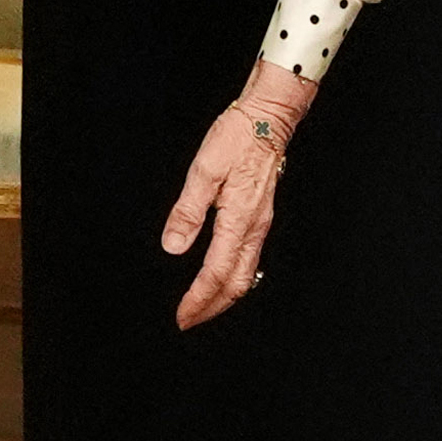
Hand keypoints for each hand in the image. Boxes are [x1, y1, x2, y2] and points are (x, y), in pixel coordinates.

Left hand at [161, 72, 304, 329]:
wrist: (268, 119)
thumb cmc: (237, 139)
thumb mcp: (203, 171)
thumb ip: (188, 211)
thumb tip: (173, 247)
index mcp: (238, 221)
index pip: (216, 274)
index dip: (197, 300)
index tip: (180, 316)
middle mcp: (253, 229)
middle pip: (235, 285)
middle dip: (211, 308)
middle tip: (188, 321)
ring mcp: (260, 225)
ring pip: (245, 276)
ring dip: (223, 297)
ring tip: (202, 307)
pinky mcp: (261, 218)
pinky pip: (249, 260)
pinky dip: (233, 279)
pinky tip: (222, 279)